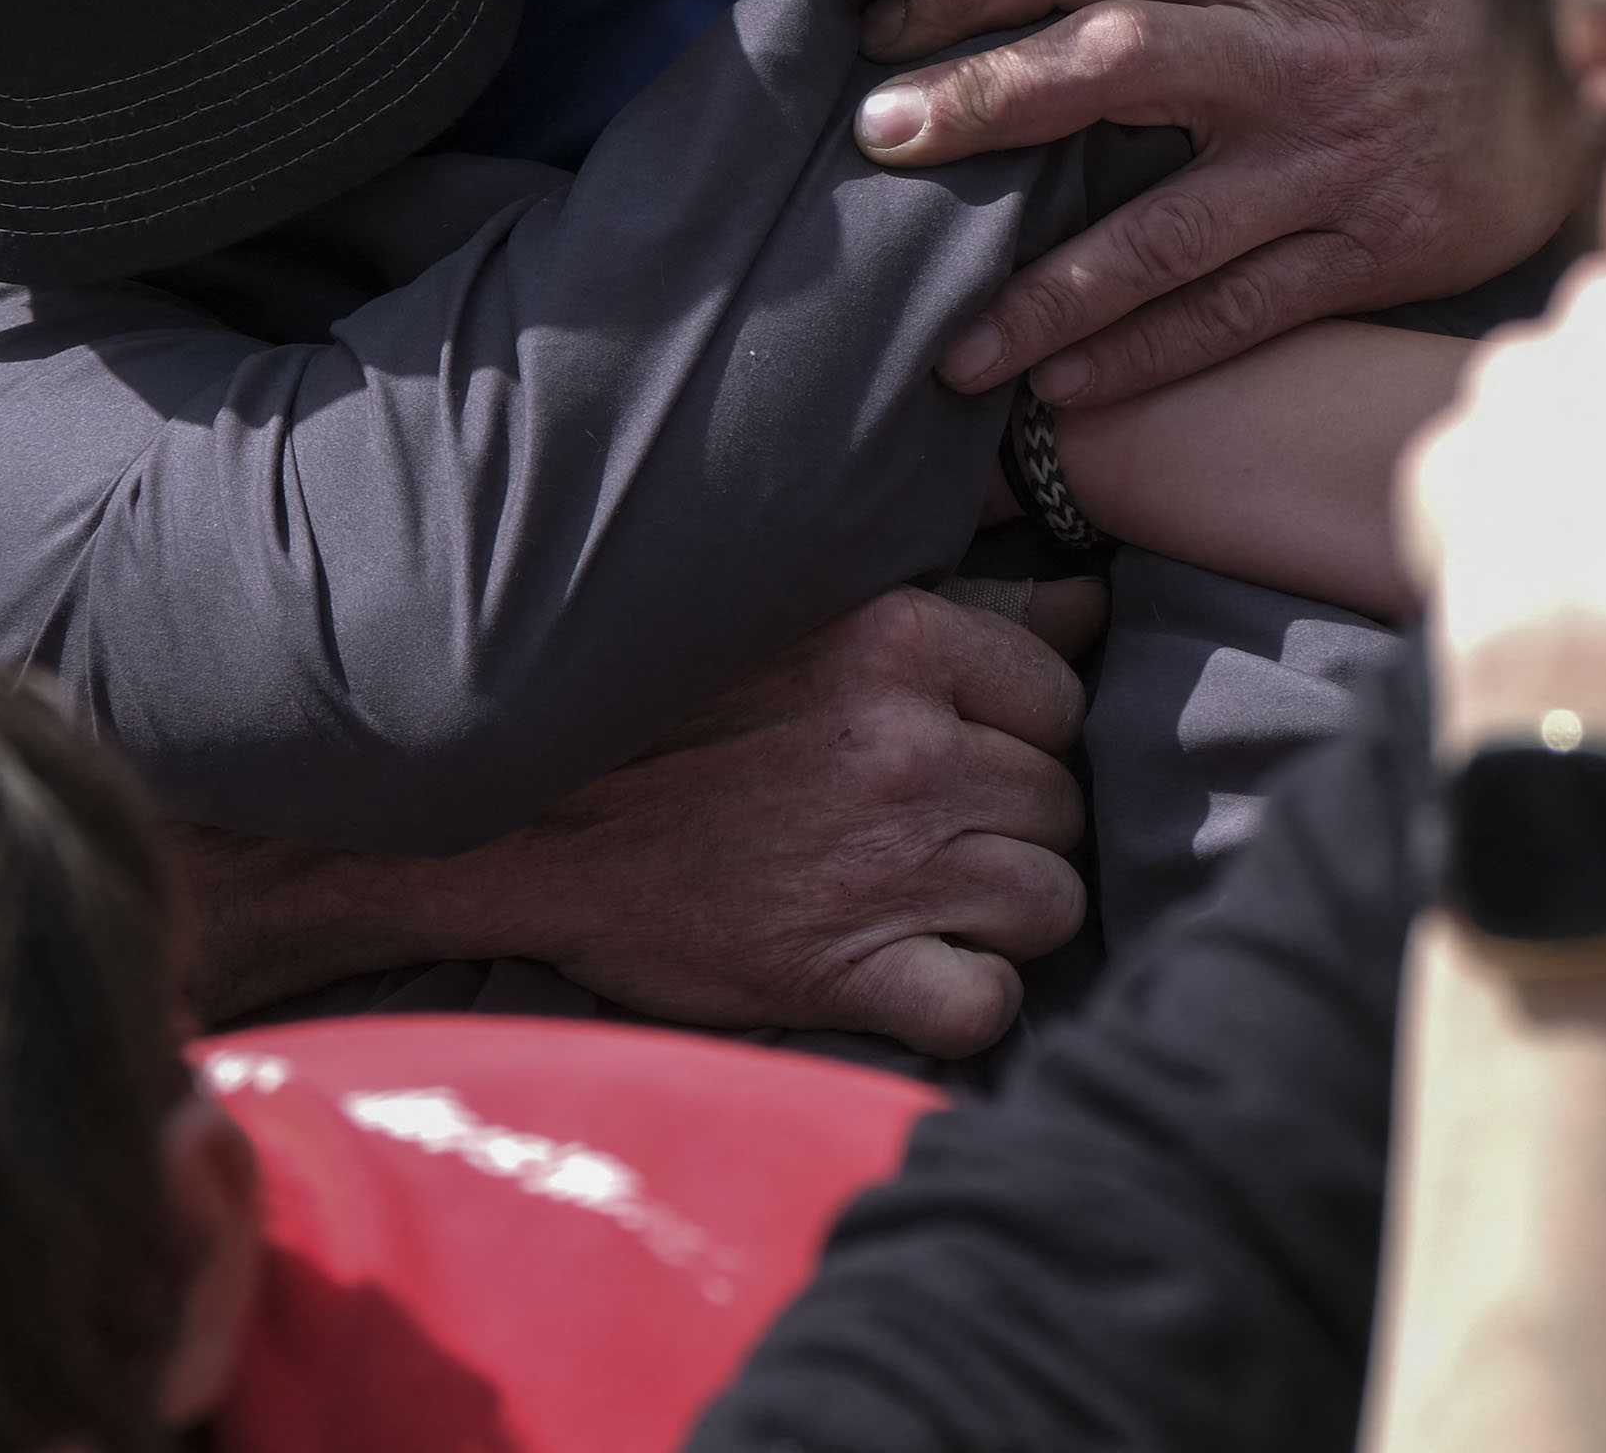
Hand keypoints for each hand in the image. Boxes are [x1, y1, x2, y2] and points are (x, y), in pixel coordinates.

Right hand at [171, 588, 1091, 1055]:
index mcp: (900, 641)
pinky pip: (988, 1003)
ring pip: (1051, 899)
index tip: (967, 750)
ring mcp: (891, 865)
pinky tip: (914, 970)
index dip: (1024, 730)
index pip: (1062, 689)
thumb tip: (1089, 603)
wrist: (517, 827)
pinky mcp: (853, 973)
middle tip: (935, 831)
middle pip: (1063, 799)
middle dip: (1016, 821)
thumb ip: (955, 608)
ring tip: (927, 899)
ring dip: (1004, 908)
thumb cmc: (660, 716)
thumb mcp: (807, 619)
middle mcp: (910, 747)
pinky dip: (966, 996)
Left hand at [856, 0, 1587, 404]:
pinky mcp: (1372, 244)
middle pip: (1105, 63)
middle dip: (983, 102)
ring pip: (1160, 228)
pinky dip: (1149, 356)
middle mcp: (1281, 52)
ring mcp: (1324, 157)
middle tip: (878, 143)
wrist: (1596, 48)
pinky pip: (1240, 311)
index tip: (883, 21)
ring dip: (1045, 295)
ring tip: (954, 353)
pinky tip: (1069, 392)